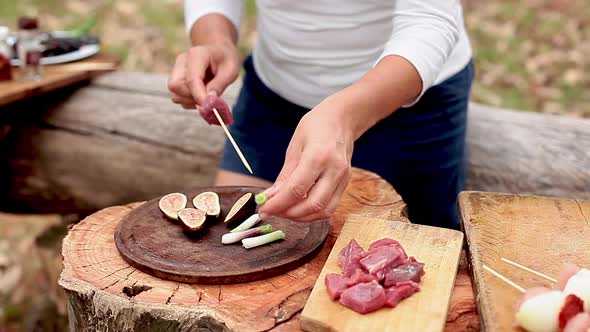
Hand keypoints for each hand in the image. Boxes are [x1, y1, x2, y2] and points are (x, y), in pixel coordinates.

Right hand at [168, 41, 238, 109]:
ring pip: (175, 95)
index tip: (209, 108)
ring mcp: (177, 70)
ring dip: (192, 101)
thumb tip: (209, 103)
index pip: (191, 79)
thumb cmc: (226, 59)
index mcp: (197, 54)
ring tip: (209, 94)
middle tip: (211, 99)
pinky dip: (190, 102)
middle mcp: (182, 61)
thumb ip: (218, 86)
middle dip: (193, 98)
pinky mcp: (177, 80)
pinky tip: (203, 94)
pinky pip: (178, 98)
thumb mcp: (230, 70)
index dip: (199, 96)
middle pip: (176, 86)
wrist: (220, 51)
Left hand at [258, 102, 354, 220]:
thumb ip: (284, 175)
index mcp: (318, 156)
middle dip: (289, 214)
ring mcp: (343, 178)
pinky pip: (330, 207)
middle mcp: (334, 170)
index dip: (278, 204)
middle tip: (272, 212)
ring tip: (285, 211)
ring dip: (302, 217)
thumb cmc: (316, 127)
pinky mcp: (346, 183)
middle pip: (312, 205)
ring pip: (323, 211)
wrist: (343, 119)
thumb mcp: (294, 146)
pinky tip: (299, 207)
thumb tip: (269, 198)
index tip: (263, 210)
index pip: (296, 189)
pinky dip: (313, 213)